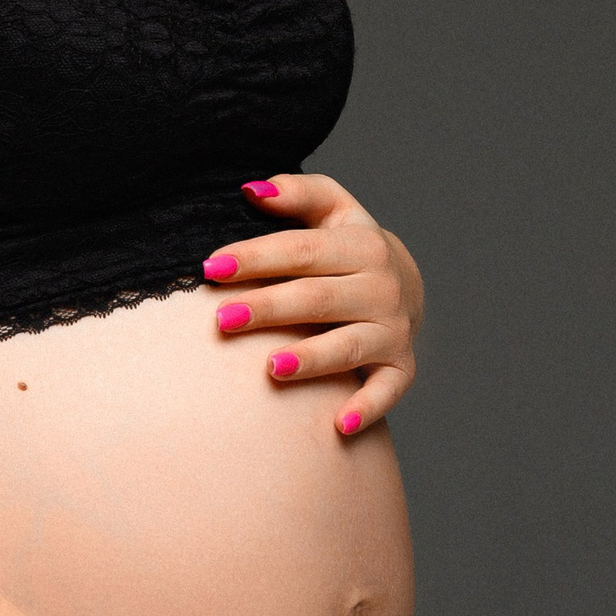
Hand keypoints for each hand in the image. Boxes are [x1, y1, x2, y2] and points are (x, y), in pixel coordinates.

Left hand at [201, 171, 423, 434]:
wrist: (405, 285)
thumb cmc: (345, 247)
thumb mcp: (332, 210)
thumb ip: (296, 194)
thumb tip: (251, 190)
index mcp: (361, 245)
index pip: (301, 251)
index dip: (256, 258)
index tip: (211, 268)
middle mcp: (381, 287)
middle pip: (317, 298)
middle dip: (268, 308)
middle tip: (221, 321)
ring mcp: (393, 330)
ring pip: (349, 345)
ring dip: (312, 359)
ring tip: (272, 367)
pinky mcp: (401, 367)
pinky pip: (388, 390)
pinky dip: (369, 408)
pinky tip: (340, 425)